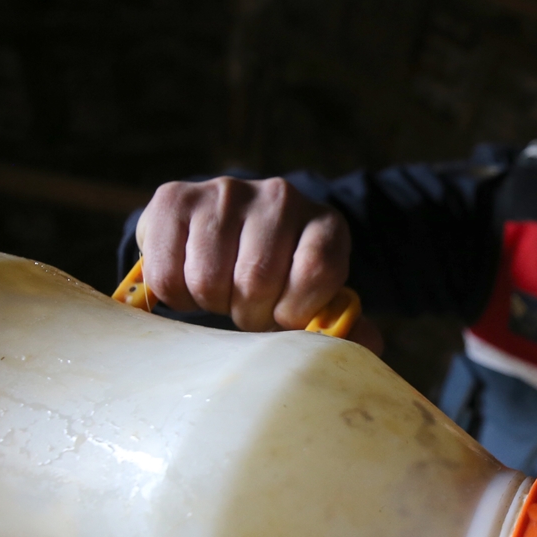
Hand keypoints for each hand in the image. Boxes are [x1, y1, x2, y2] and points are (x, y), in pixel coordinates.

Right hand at [135, 177, 371, 339]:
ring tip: (221, 295)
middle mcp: (280, 197)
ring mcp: (225, 191)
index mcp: (325, 223)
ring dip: (211, 304)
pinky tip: (190, 284)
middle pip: (257, 280)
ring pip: (209, 279)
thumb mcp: (316, 297)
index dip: (295, 311)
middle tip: (247, 310)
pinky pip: (168, 273)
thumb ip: (338, 322)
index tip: (284, 320)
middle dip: (249, 314)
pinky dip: (176, 297)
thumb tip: (369, 345)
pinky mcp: (175, 198)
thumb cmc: (280, 277)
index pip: (317, 271)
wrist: (226, 232)